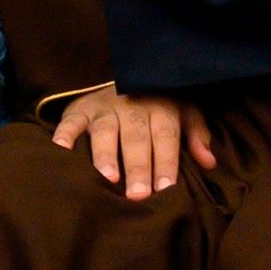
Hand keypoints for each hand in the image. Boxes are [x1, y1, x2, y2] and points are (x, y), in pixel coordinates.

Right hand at [51, 86, 215, 199]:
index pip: (165, 138)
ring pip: (105, 132)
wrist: (123, 74)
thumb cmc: (156, 103)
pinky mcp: (79, 110)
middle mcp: (131, 107)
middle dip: (138, 167)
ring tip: (108, 178)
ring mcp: (103, 108)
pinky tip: (61, 151)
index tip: (166, 188)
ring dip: (105, 155)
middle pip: (136, 139)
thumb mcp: (183, 111)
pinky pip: (70, 122)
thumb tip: (209, 162)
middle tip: (138, 195)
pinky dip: (64, 135)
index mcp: (160, 108)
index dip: (166, 163)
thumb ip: (196, 134)